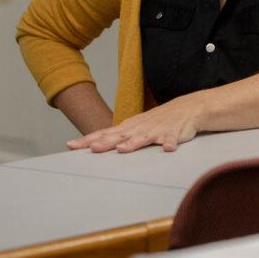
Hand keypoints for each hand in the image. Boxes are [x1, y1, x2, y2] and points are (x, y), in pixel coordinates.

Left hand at [67, 92, 206, 152]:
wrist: (188, 108)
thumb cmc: (157, 121)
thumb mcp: (135, 127)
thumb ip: (117, 136)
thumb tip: (92, 146)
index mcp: (128, 128)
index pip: (104, 133)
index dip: (88, 139)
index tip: (71, 146)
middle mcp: (139, 128)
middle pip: (120, 136)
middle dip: (106, 142)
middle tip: (92, 149)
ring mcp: (156, 130)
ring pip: (143, 138)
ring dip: (134, 143)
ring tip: (124, 149)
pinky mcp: (174, 133)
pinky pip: (172, 139)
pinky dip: (170, 144)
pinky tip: (168, 149)